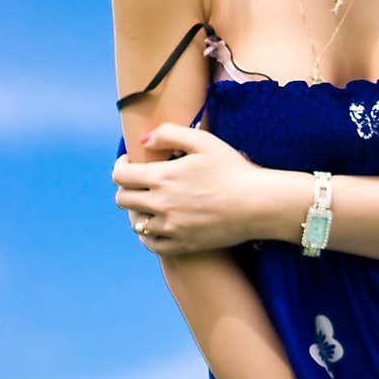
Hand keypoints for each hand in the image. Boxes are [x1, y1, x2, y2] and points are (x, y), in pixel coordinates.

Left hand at [112, 123, 263, 255]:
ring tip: (150, 202)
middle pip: (123, 199)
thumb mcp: (204, 141)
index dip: (120, 166)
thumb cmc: (234, 169)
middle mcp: (161, 204)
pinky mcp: (182, 244)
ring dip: (138, 210)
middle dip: (127, 187)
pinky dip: (148, 234)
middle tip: (140, 181)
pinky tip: (156, 225)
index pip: (120, 175)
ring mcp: (171, 227)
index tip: (130, 162)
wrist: (258, 204)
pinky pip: (151, 243)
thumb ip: (169, 134)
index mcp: (162, 177)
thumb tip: (143, 140)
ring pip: (135, 222)